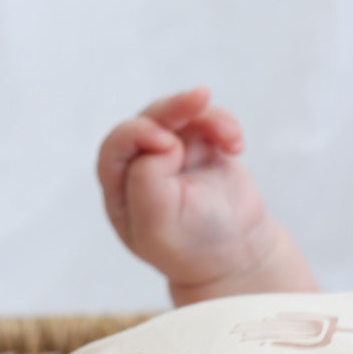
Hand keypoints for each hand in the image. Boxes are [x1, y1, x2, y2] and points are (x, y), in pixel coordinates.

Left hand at [98, 87, 311, 301]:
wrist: (237, 255)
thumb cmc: (193, 247)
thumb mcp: (159, 226)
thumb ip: (147, 181)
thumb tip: (165, 140)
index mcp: (120, 189)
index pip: (115, 148)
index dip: (136, 134)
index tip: (166, 142)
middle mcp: (141, 166)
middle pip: (147, 121)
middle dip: (172, 108)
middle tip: (199, 99)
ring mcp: (172, 153)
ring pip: (179, 113)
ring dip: (204, 115)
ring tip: (229, 136)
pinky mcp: (201, 145)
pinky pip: (208, 118)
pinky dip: (223, 124)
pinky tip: (236, 146)